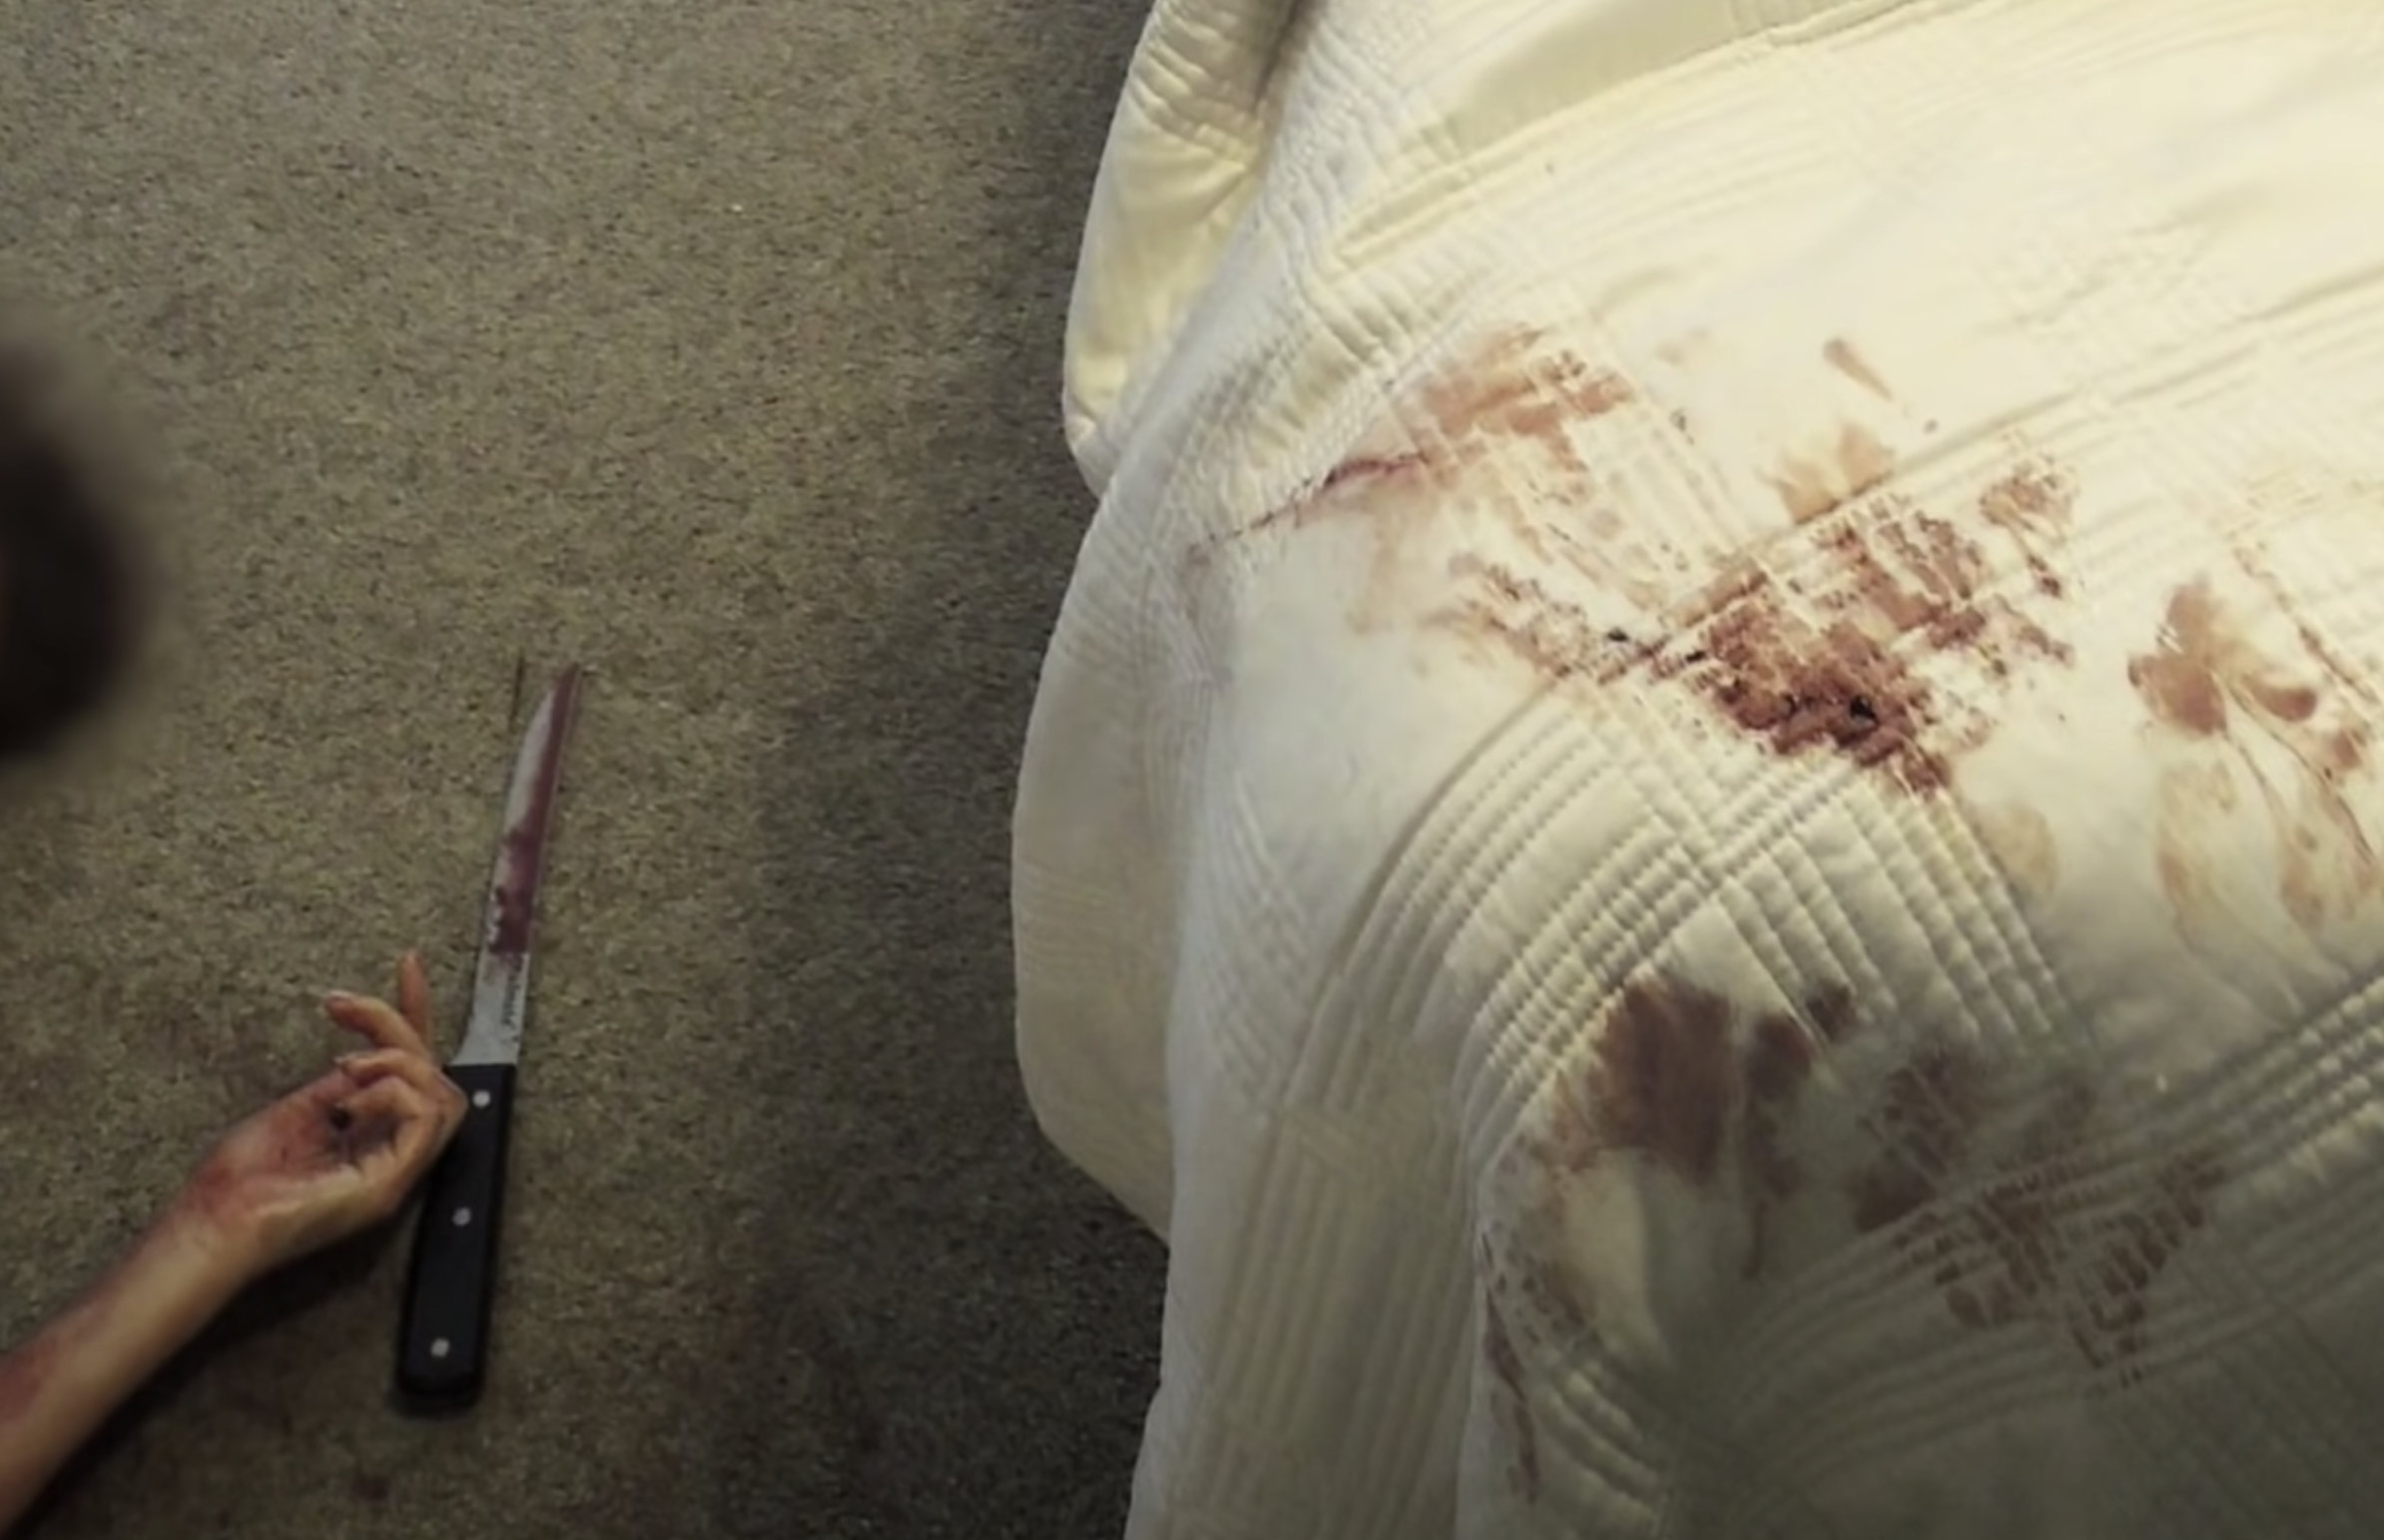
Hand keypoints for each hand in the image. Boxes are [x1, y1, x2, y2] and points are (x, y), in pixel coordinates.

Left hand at [174, 951, 466, 1283]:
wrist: (213, 1225)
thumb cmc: (237, 1181)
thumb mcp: (297, 1111)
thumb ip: (338, 1088)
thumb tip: (367, 1053)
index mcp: (373, 1141)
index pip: (415, 1073)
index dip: (415, 1015)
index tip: (406, 965)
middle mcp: (393, 1156)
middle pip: (435, 1075)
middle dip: (397, 1024)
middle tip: (345, 1008)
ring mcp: (396, 1172)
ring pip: (444, 1092)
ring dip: (398, 1059)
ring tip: (347, 1066)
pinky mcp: (390, 1182)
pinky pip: (427, 1117)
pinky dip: (394, 1090)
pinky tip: (352, 1096)